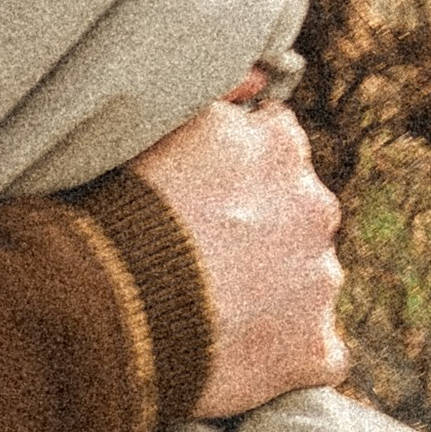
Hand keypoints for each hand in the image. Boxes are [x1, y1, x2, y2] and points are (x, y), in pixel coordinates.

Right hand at [131, 97, 345, 418]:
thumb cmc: (118, 212)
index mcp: (278, 144)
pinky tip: (238, 353)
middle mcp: (315, 205)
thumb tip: (260, 77)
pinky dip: (286, 353)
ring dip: (277, 290)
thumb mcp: (160, 128)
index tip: (205, 201)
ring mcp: (321, 280)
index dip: (239, 177)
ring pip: (310, 279)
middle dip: (267, 230)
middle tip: (204, 257)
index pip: (278, 147)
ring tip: (212, 309)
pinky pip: (315, 351)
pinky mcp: (317, 347)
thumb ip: (220, 95)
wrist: (109, 309)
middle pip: (301, 212)